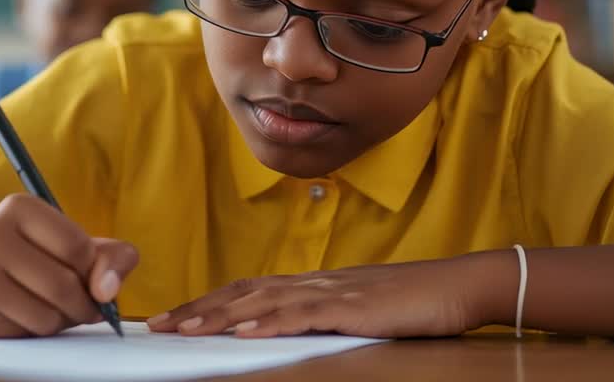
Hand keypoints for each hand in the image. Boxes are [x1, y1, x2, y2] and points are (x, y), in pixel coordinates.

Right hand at [0, 193, 138, 337]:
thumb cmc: (39, 257)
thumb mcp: (80, 246)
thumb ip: (112, 258)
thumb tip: (107, 290)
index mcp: (19, 206)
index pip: (76, 246)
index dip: (94, 270)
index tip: (90, 276)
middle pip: (62, 283)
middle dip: (84, 304)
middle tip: (84, 305)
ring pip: (47, 315)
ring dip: (64, 320)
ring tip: (55, 308)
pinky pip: (27, 333)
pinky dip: (41, 331)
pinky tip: (30, 316)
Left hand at [147, 254, 507, 338]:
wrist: (454, 287)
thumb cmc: (408, 304)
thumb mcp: (351, 313)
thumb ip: (315, 317)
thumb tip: (276, 331)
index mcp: (309, 285)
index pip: (245, 291)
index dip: (206, 304)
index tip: (171, 320)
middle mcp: (312, 282)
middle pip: (242, 292)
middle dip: (198, 310)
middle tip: (158, 326)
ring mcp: (331, 292)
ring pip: (264, 300)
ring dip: (221, 314)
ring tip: (187, 329)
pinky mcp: (353, 306)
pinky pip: (304, 313)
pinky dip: (271, 321)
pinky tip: (246, 330)